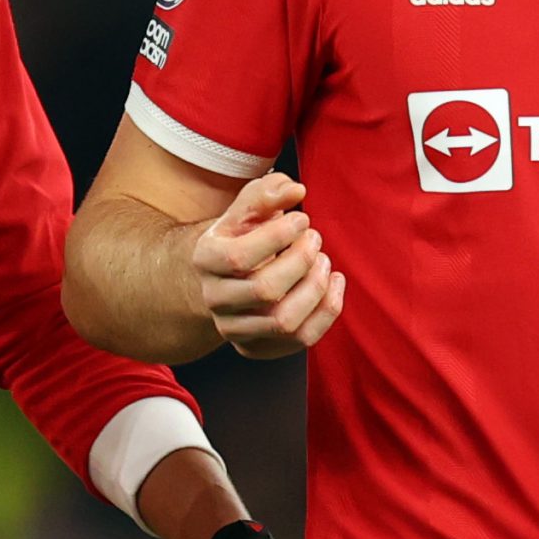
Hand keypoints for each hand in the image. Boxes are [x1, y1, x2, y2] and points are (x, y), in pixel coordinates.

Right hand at [191, 174, 344, 359]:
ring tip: (324, 261)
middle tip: (316, 239)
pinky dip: (327, 312)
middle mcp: (214, 299)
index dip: (279, 237)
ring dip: (316, 288)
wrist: (224, 277)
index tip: (302, 219)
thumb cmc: (240, 236)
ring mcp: (233, 329)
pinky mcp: (256, 348)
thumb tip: (294, 190)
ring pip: (285, 321)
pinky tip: (333, 284)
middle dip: (301, 261)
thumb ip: (266, 193)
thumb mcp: (246, 209)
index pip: (240, 257)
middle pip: (265, 291)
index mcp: (205, 260)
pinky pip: (301, 340)